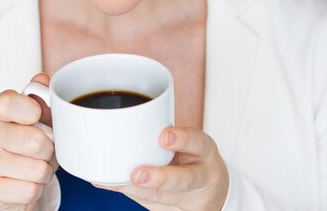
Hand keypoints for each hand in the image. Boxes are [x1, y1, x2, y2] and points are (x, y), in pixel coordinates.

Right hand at [0, 74, 55, 210]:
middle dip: (49, 151)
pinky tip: (25, 183)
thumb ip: (41, 98)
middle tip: (43, 151)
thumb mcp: (36, 121)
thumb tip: (43, 80)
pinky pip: (30, 190)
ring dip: (44, 172)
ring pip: (36, 168)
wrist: (10, 184)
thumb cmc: (26, 147)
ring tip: (35, 167)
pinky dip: (36, 189)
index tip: (37, 117)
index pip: (8, 102)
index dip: (31, 110)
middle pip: (35, 141)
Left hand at [97, 127, 228, 210]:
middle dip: (159, 178)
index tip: (164, 136)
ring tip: (118, 183)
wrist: (211, 190)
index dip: (182, 140)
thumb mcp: (190, 143)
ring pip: (164, 198)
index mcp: (205, 152)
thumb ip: (165, 136)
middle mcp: (203, 177)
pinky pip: (154, 206)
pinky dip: (132, 194)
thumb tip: (126, 124)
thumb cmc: (193, 158)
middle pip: (184, 180)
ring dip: (139, 190)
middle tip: (137, 174)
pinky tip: (114, 186)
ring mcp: (191, 199)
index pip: (198, 143)